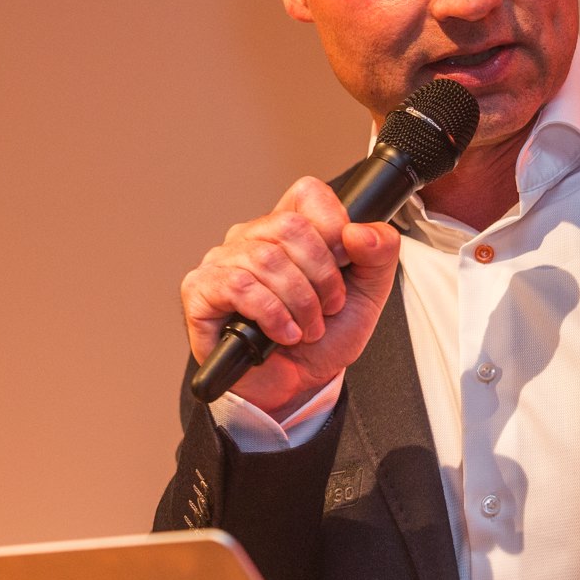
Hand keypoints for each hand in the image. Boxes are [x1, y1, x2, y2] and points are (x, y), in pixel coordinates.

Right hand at [179, 176, 399, 419]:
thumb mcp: (368, 294)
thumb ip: (379, 253)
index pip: (307, 193)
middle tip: (328, 307)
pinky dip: (271, 314)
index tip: (344, 263)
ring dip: (299, 302)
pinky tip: (282, 334)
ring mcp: (222, 261)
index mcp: (288, 227)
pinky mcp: (200, 291)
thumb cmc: (324, 337)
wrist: (298, 386)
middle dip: (321, 276)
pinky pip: (238, 286)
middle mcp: (251, 237)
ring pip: (266, 259)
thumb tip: (359, 231)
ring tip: (307, 328)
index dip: (333, 225)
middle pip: (289, 228)